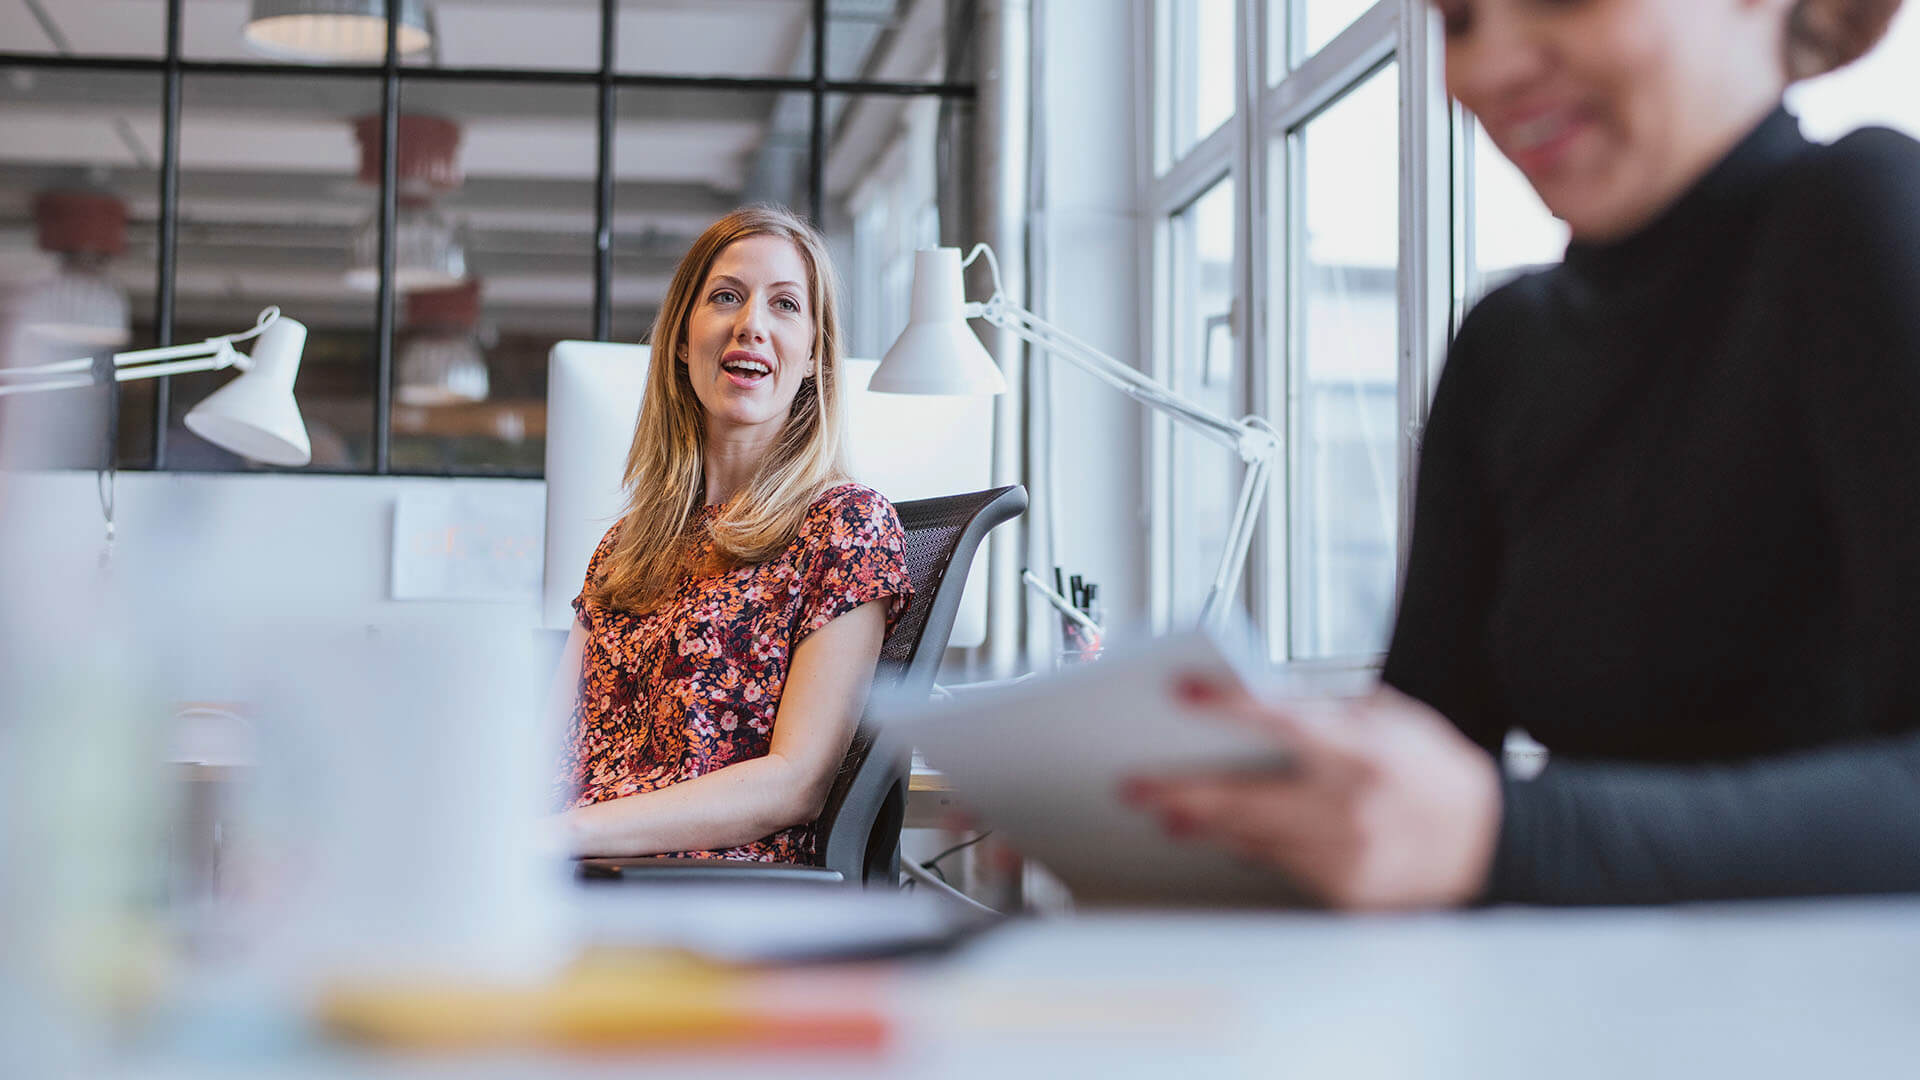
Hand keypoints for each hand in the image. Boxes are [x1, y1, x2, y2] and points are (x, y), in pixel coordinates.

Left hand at [1122, 679, 1501, 910]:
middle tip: (1135, 784)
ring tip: (1169, 812)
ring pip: (1251, 839)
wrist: (1491, 844)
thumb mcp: (1390, 719)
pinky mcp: (1342, 894)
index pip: (1282, 720)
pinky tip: (1228, 834)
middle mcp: (1350, 808)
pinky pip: (1280, 865)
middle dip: (1180, 791)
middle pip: (1243, 799)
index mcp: (1363, 752)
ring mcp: (1345, 857)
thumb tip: (1257, 699)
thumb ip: (1325, 708)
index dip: (1227, 706)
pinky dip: (1252, 847)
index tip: (1183, 693)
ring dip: (1205, 824)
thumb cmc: (1437, 774)